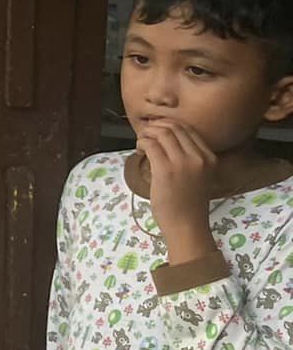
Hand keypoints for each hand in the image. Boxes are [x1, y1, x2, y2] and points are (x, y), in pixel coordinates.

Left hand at [136, 120, 216, 260]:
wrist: (186, 225)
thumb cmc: (189, 202)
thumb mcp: (198, 175)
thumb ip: (188, 157)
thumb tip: (164, 137)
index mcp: (209, 157)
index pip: (188, 129)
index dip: (169, 125)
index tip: (157, 130)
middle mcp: (199, 157)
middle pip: (174, 128)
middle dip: (156, 126)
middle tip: (145, 134)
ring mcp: (182, 162)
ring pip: (161, 133)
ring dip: (147, 134)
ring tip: (141, 142)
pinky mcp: (165, 169)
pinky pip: (150, 145)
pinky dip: (141, 143)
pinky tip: (139, 150)